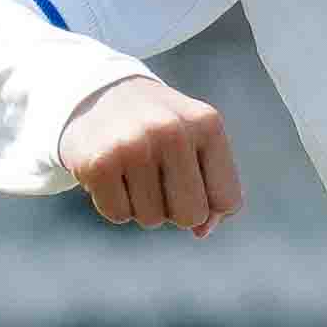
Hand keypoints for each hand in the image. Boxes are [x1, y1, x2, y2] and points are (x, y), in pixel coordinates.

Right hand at [61, 76, 243, 237]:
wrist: (98, 94)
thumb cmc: (158, 129)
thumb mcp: (197, 143)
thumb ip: (213, 188)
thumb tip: (202, 231)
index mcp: (207, 124)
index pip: (227, 200)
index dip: (209, 205)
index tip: (192, 184)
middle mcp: (173, 131)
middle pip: (191, 216)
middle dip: (174, 209)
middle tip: (158, 179)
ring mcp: (134, 146)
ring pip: (152, 220)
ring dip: (141, 204)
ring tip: (131, 169)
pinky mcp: (99, 162)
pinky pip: (118, 215)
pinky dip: (114, 203)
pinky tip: (111, 173)